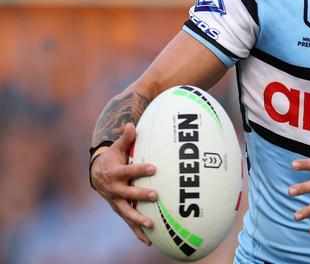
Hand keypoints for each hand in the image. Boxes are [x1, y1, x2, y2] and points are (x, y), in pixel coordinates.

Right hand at [90, 123, 157, 244]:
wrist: (97, 174)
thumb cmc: (113, 158)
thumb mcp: (117, 148)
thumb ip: (126, 139)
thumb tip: (131, 124)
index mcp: (114, 172)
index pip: (128, 171)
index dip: (140, 170)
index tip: (153, 168)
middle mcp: (114, 190)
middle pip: (128, 193)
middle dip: (141, 195)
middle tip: (156, 196)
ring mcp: (116, 202)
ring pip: (127, 212)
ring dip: (138, 219)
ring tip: (152, 224)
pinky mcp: (120, 210)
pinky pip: (128, 223)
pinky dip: (137, 233)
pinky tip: (149, 242)